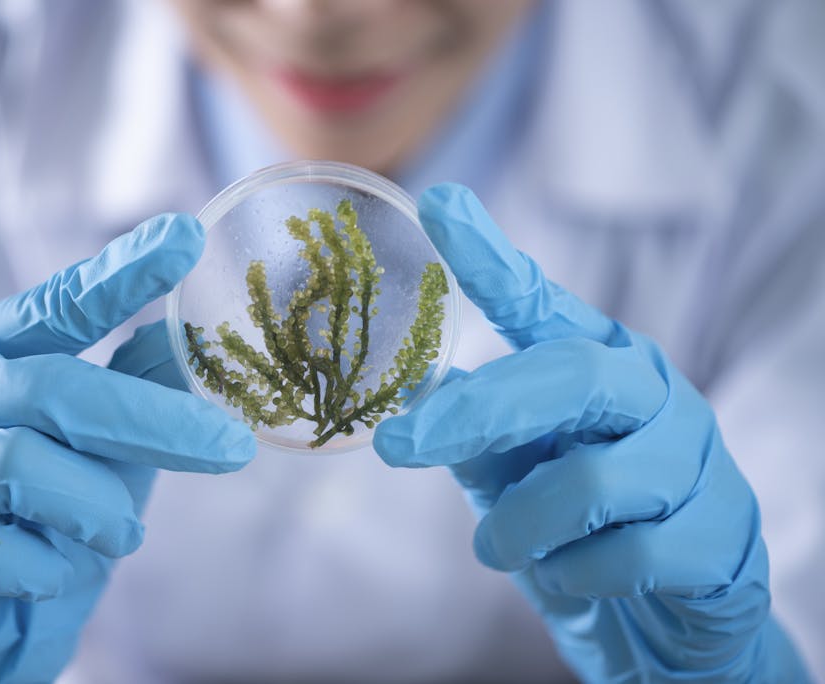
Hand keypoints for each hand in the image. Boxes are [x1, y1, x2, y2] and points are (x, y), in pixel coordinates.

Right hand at [0, 214, 254, 682]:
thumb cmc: (36, 509)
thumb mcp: (94, 440)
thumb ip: (134, 384)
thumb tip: (193, 333)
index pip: (57, 304)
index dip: (122, 273)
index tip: (187, 237)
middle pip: (53, 388)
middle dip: (154, 422)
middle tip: (233, 448)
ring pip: (21, 467)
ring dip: (97, 507)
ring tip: (125, 532)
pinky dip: (47, 563)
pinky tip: (56, 569)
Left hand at [374, 184, 808, 681]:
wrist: (666, 620)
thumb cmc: (579, 529)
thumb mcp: (515, 473)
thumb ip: (475, 433)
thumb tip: (413, 389)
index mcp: (599, 366)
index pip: (541, 303)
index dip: (489, 257)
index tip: (437, 204)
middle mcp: (653, 396)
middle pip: (568, 376)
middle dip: (476, 413)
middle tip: (397, 447)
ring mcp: (696, 464)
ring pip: (592, 483)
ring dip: (521, 525)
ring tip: (497, 548)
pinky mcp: (720, 540)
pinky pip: (628, 557)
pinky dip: (572, 576)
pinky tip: (566, 578)